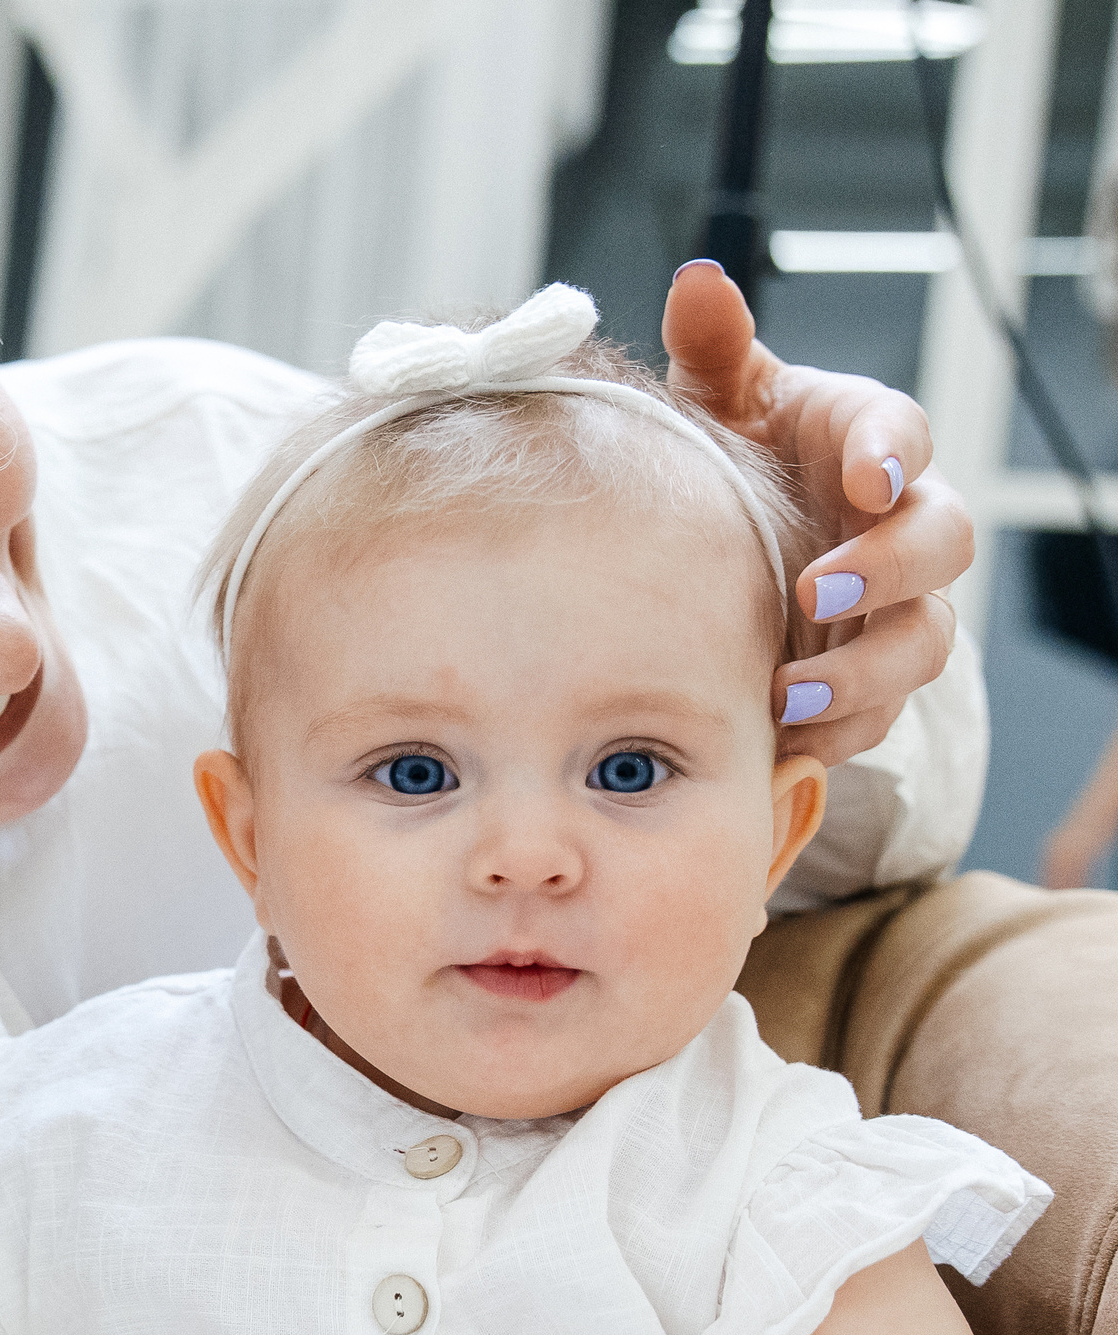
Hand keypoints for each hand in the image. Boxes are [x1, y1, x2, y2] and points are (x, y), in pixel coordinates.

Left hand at [663, 260, 970, 767]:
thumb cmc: (730, 454)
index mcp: (862, 441)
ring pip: (923, 643)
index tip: (866, 473)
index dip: (895, 450)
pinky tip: (785, 748)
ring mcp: (890, 604)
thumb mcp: (714, 398)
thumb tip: (698, 280)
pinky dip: (839, 734)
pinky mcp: (865, 672)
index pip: (904, 432)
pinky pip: (880, 714)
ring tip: (792, 696)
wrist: (721, 540)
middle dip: (889, 569)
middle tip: (817, 589)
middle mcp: (895, 523)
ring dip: (866, 673)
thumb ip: (713, 344)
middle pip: (942, 543)